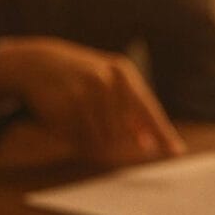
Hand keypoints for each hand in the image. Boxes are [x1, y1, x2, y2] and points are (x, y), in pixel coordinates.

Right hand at [0, 36, 185, 165]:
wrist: (37, 63)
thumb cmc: (79, 77)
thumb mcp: (107, 83)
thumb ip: (128, 110)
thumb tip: (148, 143)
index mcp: (122, 73)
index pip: (148, 109)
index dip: (162, 132)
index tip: (176, 151)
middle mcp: (107, 81)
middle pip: (123, 133)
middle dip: (111, 140)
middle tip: (90, 123)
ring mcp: (87, 92)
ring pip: (101, 139)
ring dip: (90, 139)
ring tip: (76, 116)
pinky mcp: (67, 105)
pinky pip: (80, 138)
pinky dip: (74, 137)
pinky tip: (65, 118)